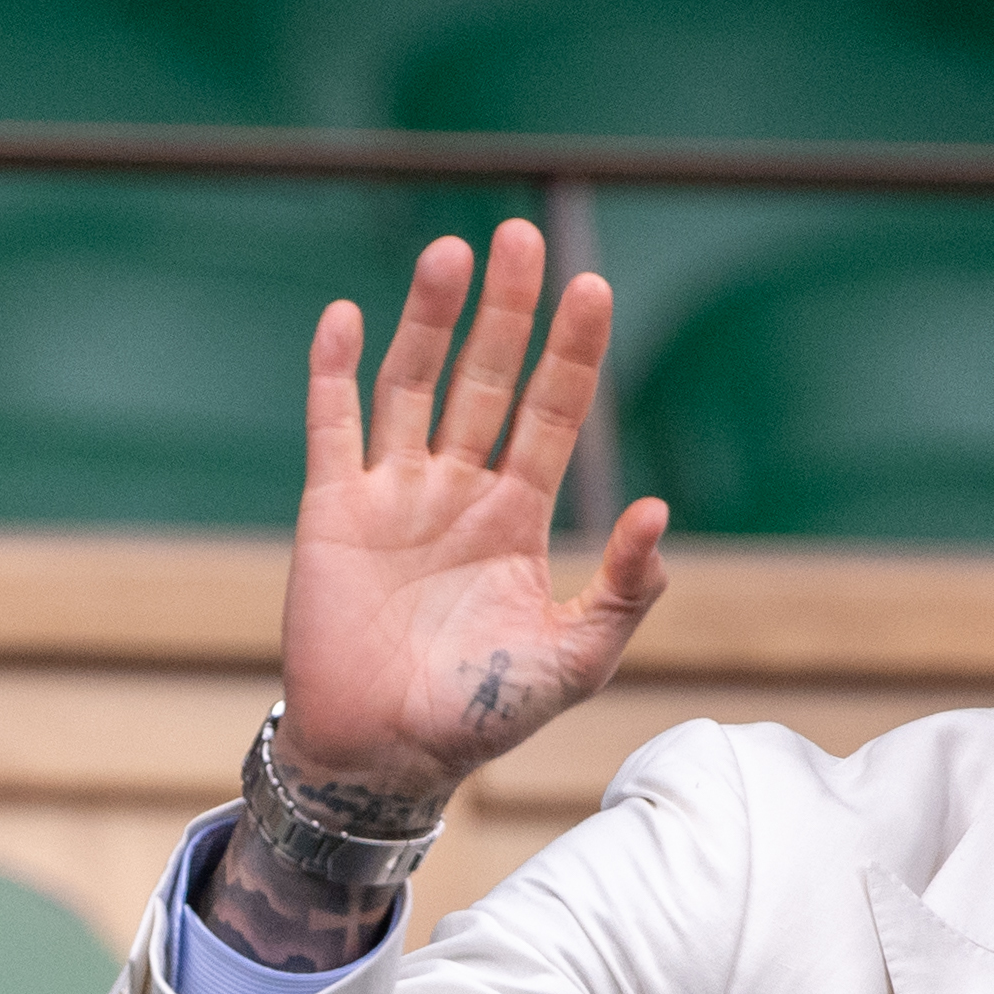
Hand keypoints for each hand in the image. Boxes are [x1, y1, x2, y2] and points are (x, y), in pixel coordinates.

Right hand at [273, 216, 670, 827]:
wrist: (385, 757)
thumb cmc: (481, 716)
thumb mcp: (575, 661)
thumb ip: (624, 592)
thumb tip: (660, 512)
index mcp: (517, 516)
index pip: (553, 413)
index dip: (572, 353)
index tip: (593, 288)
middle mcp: (458, 490)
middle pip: (486, 377)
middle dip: (505, 310)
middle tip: (522, 236)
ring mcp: (394, 494)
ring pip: (413, 384)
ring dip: (429, 320)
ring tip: (450, 253)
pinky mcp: (333, 510)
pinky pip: (333, 426)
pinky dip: (333, 371)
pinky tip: (346, 315)